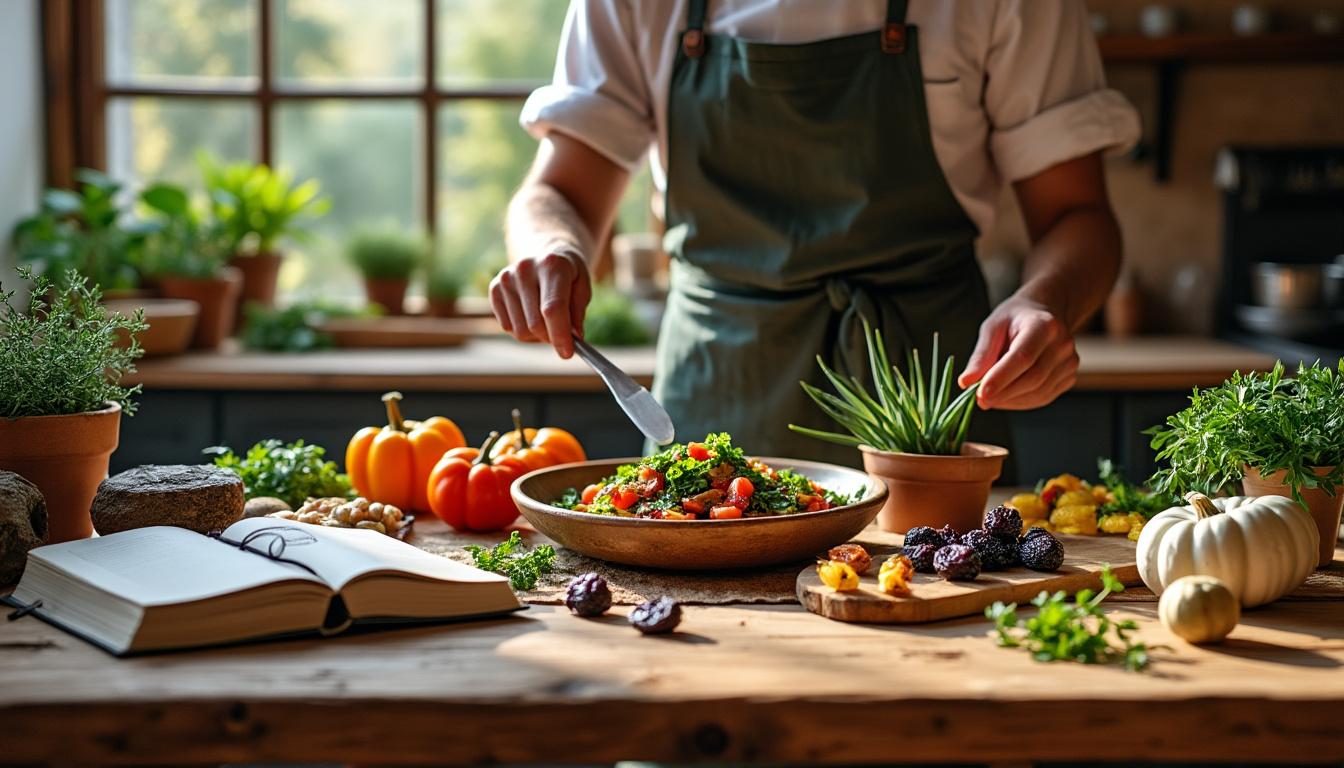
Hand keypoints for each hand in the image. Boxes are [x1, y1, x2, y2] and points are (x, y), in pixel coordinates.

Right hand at [489, 250, 590, 358]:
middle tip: (561, 333)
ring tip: (545, 318)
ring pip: (520, 330)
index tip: (567, 353)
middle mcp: (525, 269)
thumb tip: (573, 338)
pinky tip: (530, 313)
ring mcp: (506, 278)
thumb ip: (578, 313)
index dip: (560, 335)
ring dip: (536, 335)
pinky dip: (522, 329)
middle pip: (535, 324)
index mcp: (552, 265)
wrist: (547, 254)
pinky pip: (507, 327)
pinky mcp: (494, 289)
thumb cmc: (569, 275)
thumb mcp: (583, 288)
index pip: (553, 308)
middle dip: (551, 337)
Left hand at [957, 296, 1078, 409]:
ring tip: (989, 397)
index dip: (1001, 378)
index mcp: (1044, 325)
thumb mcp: (993, 327)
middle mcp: (1062, 344)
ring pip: (1038, 392)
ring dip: (1010, 400)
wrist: (1044, 314)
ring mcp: (1069, 362)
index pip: (1023, 357)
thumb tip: (965, 382)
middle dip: (1003, 393)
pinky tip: (1005, 397)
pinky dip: (1020, 402)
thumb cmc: (1014, 319)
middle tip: (979, 400)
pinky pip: (1043, 397)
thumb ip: (981, 355)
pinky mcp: (1069, 377)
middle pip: (1033, 378)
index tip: (980, 393)